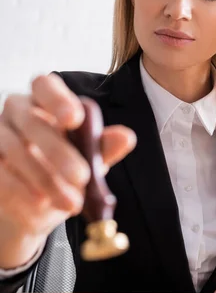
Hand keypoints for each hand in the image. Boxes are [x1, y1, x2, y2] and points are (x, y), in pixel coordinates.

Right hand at [0, 73, 135, 266]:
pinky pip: (0, 173)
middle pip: (31, 120)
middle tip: (82, 177)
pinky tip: (40, 206)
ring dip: (46, 179)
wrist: (33, 207)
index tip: (74, 119)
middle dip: (58, 150)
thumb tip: (126, 137)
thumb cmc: (64, 172)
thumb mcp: (88, 161)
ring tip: (71, 203)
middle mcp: (16, 111)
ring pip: (16, 150)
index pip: (45, 85)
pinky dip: (22, 191)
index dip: (58, 99)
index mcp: (44, 101)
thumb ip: (104, 148)